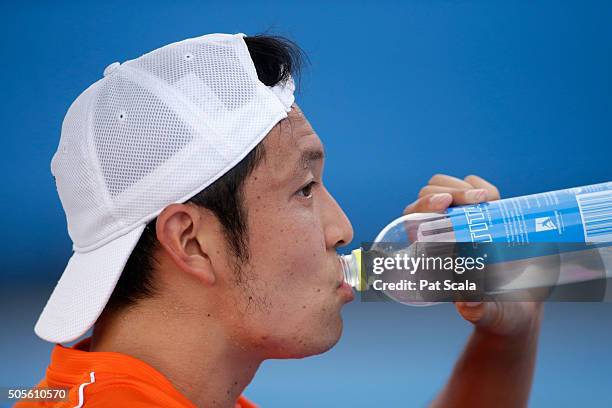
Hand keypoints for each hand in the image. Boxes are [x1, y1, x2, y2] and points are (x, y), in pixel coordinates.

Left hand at [403, 174, 541, 336]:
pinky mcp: (480, 213)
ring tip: (488, 203)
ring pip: (448, 185)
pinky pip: (473, 186)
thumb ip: (477, 310)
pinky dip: (482, 187)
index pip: (413, 217)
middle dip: (451, 191)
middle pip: (429, 194)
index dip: (424, 205)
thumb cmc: (498, 313)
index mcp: (428, 253)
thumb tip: (467, 303)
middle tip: (479, 202)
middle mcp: (437, 232)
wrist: (521, 307)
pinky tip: (495, 202)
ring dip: (466, 188)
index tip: (445, 203)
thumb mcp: (488, 313)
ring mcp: (458, 219)